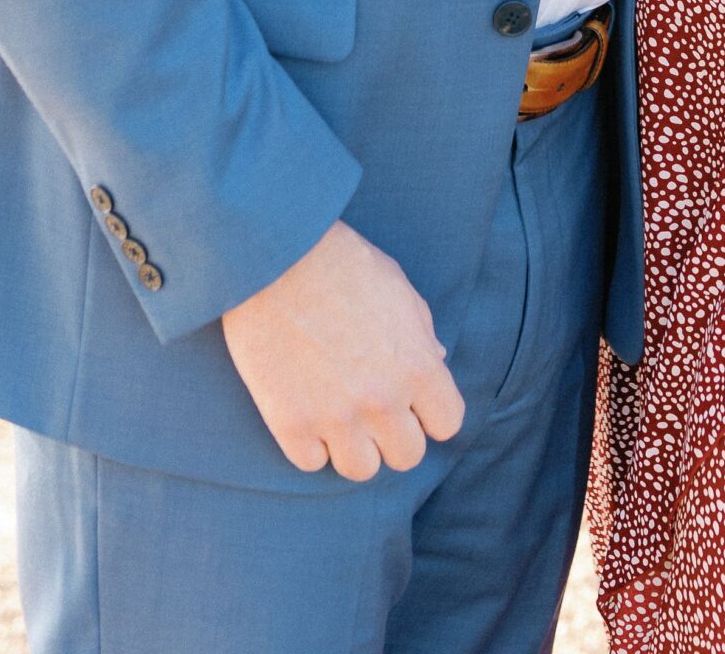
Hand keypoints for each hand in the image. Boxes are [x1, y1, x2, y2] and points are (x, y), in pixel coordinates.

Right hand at [222, 220, 464, 480]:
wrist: (276, 255)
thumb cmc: (341, 262)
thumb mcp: (398, 289)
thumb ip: (421, 333)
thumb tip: (437, 361)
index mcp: (418, 366)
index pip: (448, 423)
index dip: (431, 413)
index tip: (413, 401)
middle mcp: (383, 400)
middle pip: (407, 456)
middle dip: (394, 434)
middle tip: (372, 406)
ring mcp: (335, 417)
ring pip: (362, 470)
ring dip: (353, 446)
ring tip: (338, 413)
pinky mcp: (290, 424)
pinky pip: (312, 463)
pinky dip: (310, 444)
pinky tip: (305, 411)